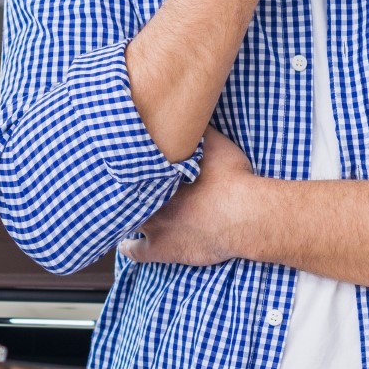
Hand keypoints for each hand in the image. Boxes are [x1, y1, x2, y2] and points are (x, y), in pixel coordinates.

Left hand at [120, 127, 262, 265]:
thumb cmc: (232, 178)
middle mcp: (151, 199)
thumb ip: (198, 132)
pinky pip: (133, 250)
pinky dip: (128, 247)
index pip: (129, 169)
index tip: (126, 164)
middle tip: (123, 188)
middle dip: (124, 191)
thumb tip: (189, 117)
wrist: (244, 215)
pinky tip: (127, 243)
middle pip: (125, 195)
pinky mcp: (162, 249)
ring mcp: (154, 226)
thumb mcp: (215, 144)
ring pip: (126, 220)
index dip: (127, 168)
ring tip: (124, 214)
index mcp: (159, 174)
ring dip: (126, 216)